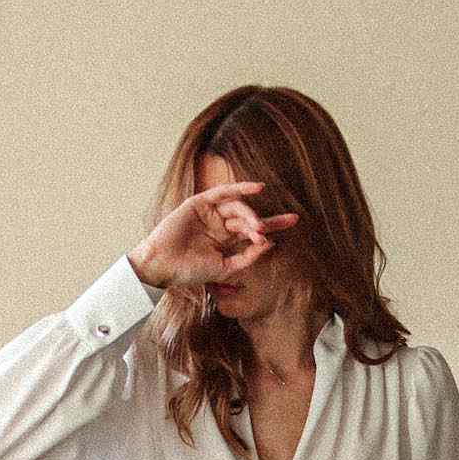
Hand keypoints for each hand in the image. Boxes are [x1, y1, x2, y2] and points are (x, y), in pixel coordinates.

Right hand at [129, 182, 299, 291]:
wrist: (164, 267)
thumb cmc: (190, 271)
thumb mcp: (225, 269)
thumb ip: (246, 258)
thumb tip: (269, 244)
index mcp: (225, 240)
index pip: (253, 231)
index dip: (274, 226)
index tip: (294, 221)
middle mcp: (220, 224)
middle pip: (249, 218)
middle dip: (266, 220)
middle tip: (280, 225)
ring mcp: (210, 212)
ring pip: (237, 208)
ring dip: (250, 215)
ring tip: (257, 227)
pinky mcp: (199, 203)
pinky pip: (223, 192)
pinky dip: (240, 188)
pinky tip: (258, 188)